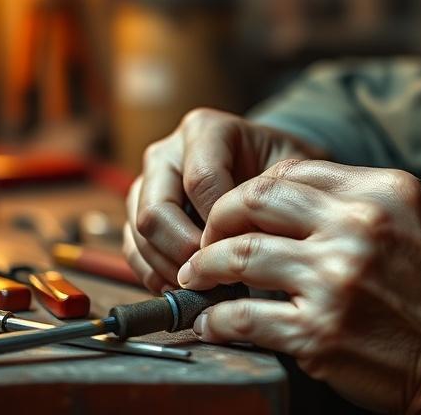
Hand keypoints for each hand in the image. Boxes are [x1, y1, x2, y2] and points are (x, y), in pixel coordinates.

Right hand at [123, 108, 328, 292]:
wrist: (270, 174)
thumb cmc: (281, 173)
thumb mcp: (287, 173)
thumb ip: (268, 197)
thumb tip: (242, 243)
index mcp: (205, 129)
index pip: (201, 180)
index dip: (218, 223)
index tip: (241, 249)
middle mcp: (167, 151)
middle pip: (156, 209)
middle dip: (185, 251)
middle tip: (215, 275)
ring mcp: (148, 181)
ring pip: (139, 233)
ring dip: (169, 268)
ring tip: (204, 288)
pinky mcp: (139, 212)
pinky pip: (132, 249)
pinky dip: (155, 275)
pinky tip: (186, 290)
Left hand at [177, 158, 420, 412]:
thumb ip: (389, 192)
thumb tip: (337, 185)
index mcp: (385, 193)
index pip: (294, 171)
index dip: (257, 188)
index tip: (244, 209)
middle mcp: (356, 228)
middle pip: (256, 202)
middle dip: (220, 216)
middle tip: (207, 236)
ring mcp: (335, 281)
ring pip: (240, 255)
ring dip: (207, 265)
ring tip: (196, 276)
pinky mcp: (319, 334)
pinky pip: (245, 318)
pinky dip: (217, 319)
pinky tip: (211, 323)